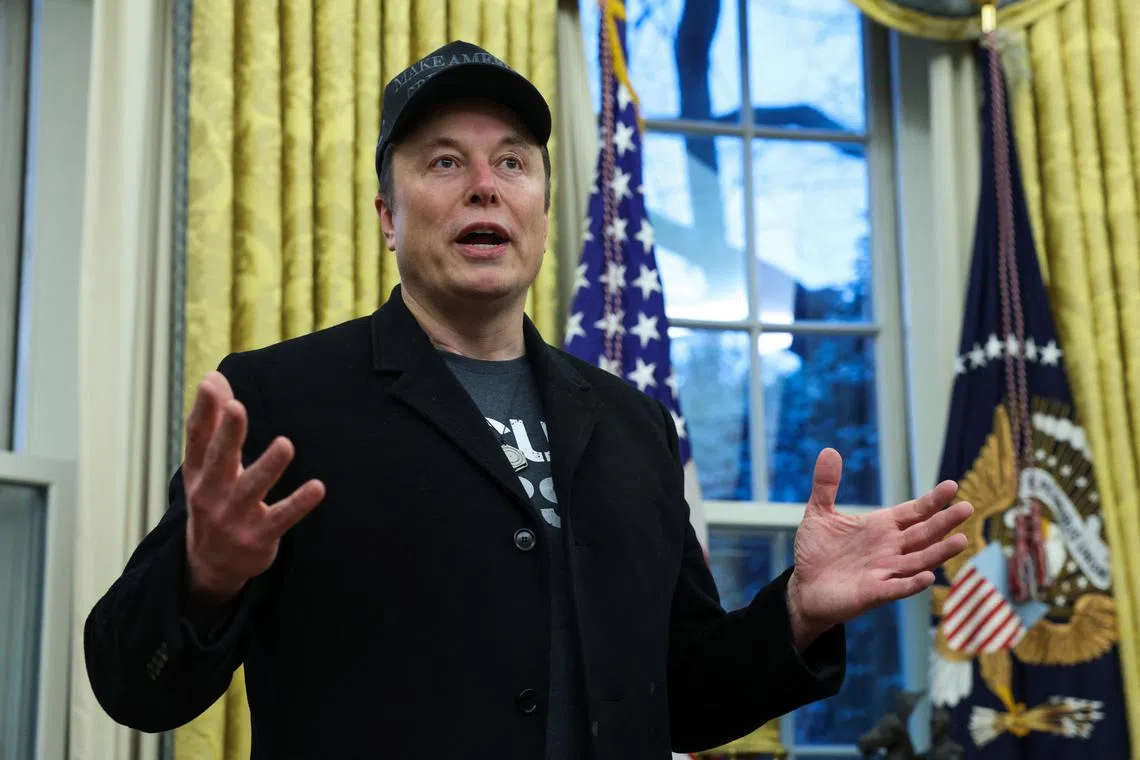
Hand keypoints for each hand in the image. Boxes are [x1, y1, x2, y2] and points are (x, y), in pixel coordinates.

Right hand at [183, 371, 324, 602]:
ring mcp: (233, 518)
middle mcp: (210, 495)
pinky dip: (299, 504)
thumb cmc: (213, 499)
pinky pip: (281, 518)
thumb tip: (214, 376)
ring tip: (285, 444)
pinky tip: (318, 487)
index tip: (210, 384)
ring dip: (268, 467)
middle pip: (219, 460)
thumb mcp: (206, 466)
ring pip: (250, 490)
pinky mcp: (258, 538)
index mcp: (197, 473)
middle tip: (237, 407)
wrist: (209, 565)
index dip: (203, 411)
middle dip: (228, 434)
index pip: (197, 438)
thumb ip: (215, 422)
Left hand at [786, 448, 971, 648]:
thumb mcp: (819, 513)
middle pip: (923, 534)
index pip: (914, 512)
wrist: (803, 587)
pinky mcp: (873, 593)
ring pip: (919, 561)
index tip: (952, 486)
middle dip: (944, 522)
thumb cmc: (816, 551)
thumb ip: (826, 485)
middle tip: (967, 508)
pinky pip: (897, 588)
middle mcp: (889, 548)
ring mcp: (884, 571)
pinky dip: (912, 584)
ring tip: (960, 541)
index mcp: (881, 527)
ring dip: (939, 552)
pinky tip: (928, 577)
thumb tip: (829, 449)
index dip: (932, 501)